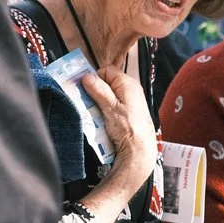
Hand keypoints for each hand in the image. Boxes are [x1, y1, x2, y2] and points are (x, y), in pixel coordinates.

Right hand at [81, 67, 156, 190]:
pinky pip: (111, 108)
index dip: (95, 78)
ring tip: (94, 114)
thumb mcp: (111, 107)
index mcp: (128, 84)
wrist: (139, 151)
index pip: (106, 71)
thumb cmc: (129, 129)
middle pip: (106, 84)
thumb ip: (99, 90)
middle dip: (95, 92)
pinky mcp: (127, 115)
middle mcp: (130, 91)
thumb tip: (87, 77)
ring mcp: (129, 103)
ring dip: (97, 104)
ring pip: (107, 97)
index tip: (85, 88)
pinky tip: (102, 121)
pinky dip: (104, 112)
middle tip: (87, 102)